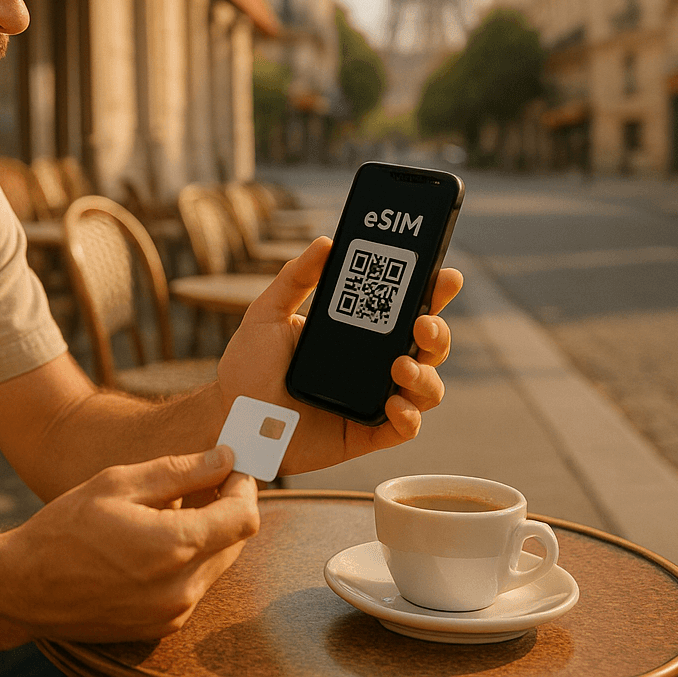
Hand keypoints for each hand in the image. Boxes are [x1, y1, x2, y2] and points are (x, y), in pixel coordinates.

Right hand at [0, 447, 259, 642]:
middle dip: (227, 508)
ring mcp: (173, 612)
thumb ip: (179, 471)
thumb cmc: (65, 528)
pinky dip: (187, 559)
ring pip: (215, 564)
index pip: (243, 517)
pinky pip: (193, 585)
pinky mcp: (162, 626)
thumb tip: (225, 458)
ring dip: (206, 534)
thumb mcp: (118, 483)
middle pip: (234, 542)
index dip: (245, 486)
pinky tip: (152, 542)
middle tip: (204, 479)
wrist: (25, 587)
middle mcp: (181, 587)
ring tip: (167, 510)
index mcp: (174, 546)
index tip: (234, 467)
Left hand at [215, 237, 462, 475]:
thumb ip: (295, 278)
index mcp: (357, 332)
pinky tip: (395, 405)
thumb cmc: (249, 366)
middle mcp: (374, 365)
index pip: (404, 310)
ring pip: (427, 388)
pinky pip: (405, 428)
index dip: (432, 294)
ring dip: (426, 376)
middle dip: (438, 333)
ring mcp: (374, 400)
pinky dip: (409, 417)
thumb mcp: (267, 314)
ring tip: (401, 367)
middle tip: (423, 324)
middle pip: (428, 347)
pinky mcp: (367, 434)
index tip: (445, 276)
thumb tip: (326, 242)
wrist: (232, 417)